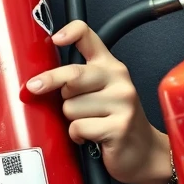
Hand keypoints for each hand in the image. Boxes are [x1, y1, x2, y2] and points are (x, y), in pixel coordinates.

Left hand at [25, 20, 171, 183]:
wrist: (144, 151)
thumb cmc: (116, 121)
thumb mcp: (102, 92)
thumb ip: (78, 80)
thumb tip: (40, 80)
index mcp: (111, 67)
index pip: (90, 37)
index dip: (71, 32)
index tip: (56, 39)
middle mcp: (119, 80)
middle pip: (72, 76)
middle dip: (51, 85)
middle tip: (42, 90)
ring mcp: (122, 103)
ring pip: (71, 106)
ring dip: (71, 119)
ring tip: (88, 122)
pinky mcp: (119, 126)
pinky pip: (78, 127)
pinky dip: (78, 136)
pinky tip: (90, 137)